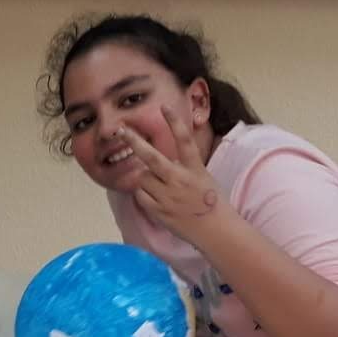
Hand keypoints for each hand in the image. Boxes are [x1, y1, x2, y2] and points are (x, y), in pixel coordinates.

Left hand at [117, 106, 229, 242]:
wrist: (215, 230)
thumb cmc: (210, 201)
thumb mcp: (203, 176)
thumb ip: (184, 166)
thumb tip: (163, 159)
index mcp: (194, 168)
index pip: (184, 140)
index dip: (174, 122)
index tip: (164, 106)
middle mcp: (180, 180)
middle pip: (152, 158)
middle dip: (134, 142)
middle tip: (121, 130)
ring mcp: (168, 196)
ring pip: (143, 177)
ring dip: (144, 176)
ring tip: (157, 184)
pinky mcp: (159, 211)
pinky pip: (140, 195)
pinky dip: (143, 192)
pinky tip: (153, 196)